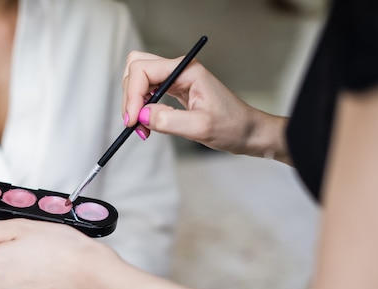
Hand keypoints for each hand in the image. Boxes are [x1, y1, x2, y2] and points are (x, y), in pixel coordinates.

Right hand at [122, 51, 281, 157]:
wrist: (247, 132)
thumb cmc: (232, 126)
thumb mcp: (201, 127)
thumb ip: (169, 121)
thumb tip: (142, 116)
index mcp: (187, 70)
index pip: (143, 70)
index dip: (133, 95)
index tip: (133, 120)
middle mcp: (179, 70)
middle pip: (136, 68)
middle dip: (130, 95)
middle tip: (134, 122)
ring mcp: (176, 79)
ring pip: (139, 79)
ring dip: (133, 102)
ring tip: (142, 127)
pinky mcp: (174, 90)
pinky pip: (147, 91)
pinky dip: (141, 107)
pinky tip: (148, 124)